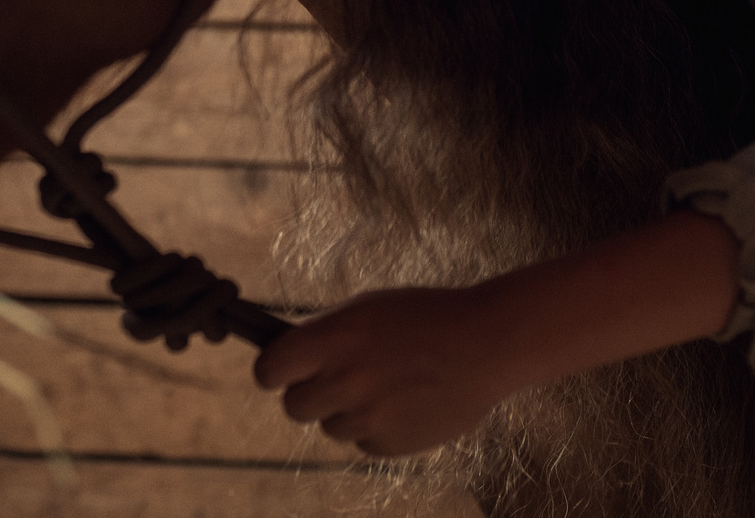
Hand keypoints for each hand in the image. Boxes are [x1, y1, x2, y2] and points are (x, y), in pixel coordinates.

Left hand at [254, 285, 523, 456]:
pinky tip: (406, 401)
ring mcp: (366, 417)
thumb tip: (289, 357)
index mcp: (333, 339)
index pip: (268, 371)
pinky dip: (379, 426)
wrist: (485, 344)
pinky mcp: (389, 444)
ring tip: (387, 384)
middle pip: (294, 406)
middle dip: (310, 393)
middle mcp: (344, 381)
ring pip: (331, 426)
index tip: (285, 369)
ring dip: (349, 410)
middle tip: (339, 378)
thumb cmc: (425, 317)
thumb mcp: (368, 309)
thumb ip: (326, 336)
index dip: (275, 370)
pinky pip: (364, 442)